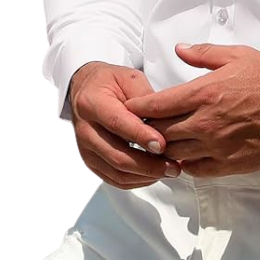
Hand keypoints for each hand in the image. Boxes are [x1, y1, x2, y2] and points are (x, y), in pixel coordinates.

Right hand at [68, 61, 181, 188]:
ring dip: (145, 176)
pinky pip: (114, 179)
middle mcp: (86, 130)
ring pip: (116, 172)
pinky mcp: (92, 162)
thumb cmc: (110, 82)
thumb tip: (164, 121)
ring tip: (169, 171)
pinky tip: (155, 175)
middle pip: (117, 155)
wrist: (87, 90)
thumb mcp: (129, 78)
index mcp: (93, 103)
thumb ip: (145, 98)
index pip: (117, 123)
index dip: (140, 136)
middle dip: (148, 164)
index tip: (161, 145)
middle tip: (173, 166)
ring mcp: (87, 149)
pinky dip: (137, 181)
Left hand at [123, 44, 259, 177]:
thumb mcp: (237, 55)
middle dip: (145, 129)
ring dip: (163, 149)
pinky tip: (183, 157)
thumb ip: (203, 54)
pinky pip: (195, 170)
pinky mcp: (228, 164)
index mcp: (204, 93)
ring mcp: (215, 146)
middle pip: (159, 131)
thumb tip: (179, 49)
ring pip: (173, 154)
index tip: (129, 107)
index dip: (137, 107)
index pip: (156, 104)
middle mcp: (204, 122)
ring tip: (158, 145)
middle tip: (138, 127)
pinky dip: (184, 165)